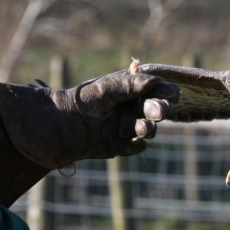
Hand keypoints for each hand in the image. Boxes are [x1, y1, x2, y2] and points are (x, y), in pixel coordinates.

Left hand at [0, 72, 179, 171]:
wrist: (57, 127)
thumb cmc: (80, 102)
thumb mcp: (105, 89)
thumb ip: (130, 85)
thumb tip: (155, 82)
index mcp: (129, 91)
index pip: (155, 90)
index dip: (166, 91)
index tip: (172, 93)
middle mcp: (130, 109)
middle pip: (156, 110)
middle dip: (160, 110)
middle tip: (159, 112)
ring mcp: (125, 128)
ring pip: (149, 129)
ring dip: (149, 128)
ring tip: (141, 128)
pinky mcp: (119, 146)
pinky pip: (136, 147)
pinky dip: (137, 145)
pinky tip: (134, 142)